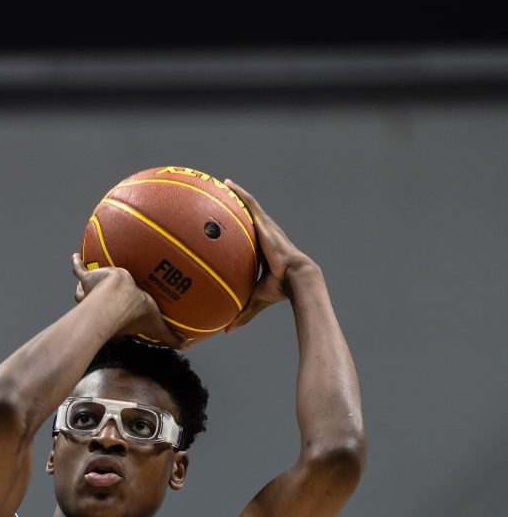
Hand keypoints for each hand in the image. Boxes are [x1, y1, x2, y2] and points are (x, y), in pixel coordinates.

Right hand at [71, 253, 188, 349]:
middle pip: (94, 306)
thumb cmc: (135, 313)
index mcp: (114, 321)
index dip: (114, 327)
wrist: (119, 297)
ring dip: (85, 288)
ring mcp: (91, 294)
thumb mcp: (156, 325)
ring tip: (88, 279)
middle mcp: (99, 308)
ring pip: (83, 292)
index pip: (112, 325)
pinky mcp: (88, 279)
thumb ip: (169, 336)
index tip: (118, 327)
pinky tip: (76, 256)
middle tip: (100, 299)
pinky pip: (79, 270)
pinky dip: (77, 263)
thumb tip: (187, 345)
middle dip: (95, 305)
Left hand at [222, 181, 318, 331]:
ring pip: (248, 206)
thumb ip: (242, 313)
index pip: (249, 239)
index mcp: (263, 251)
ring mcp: (266, 227)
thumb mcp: (256, 300)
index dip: (239, 232)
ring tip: (220, 185)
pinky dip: (239, 194)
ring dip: (236, 195)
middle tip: (219, 200)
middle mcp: (264, 236)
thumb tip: (226, 332)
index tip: (227, 228)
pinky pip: (249, 203)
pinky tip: (227, 184)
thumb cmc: (280, 290)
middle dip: (236, 208)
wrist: (296, 278)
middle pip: (248, 218)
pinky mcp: (265, 222)